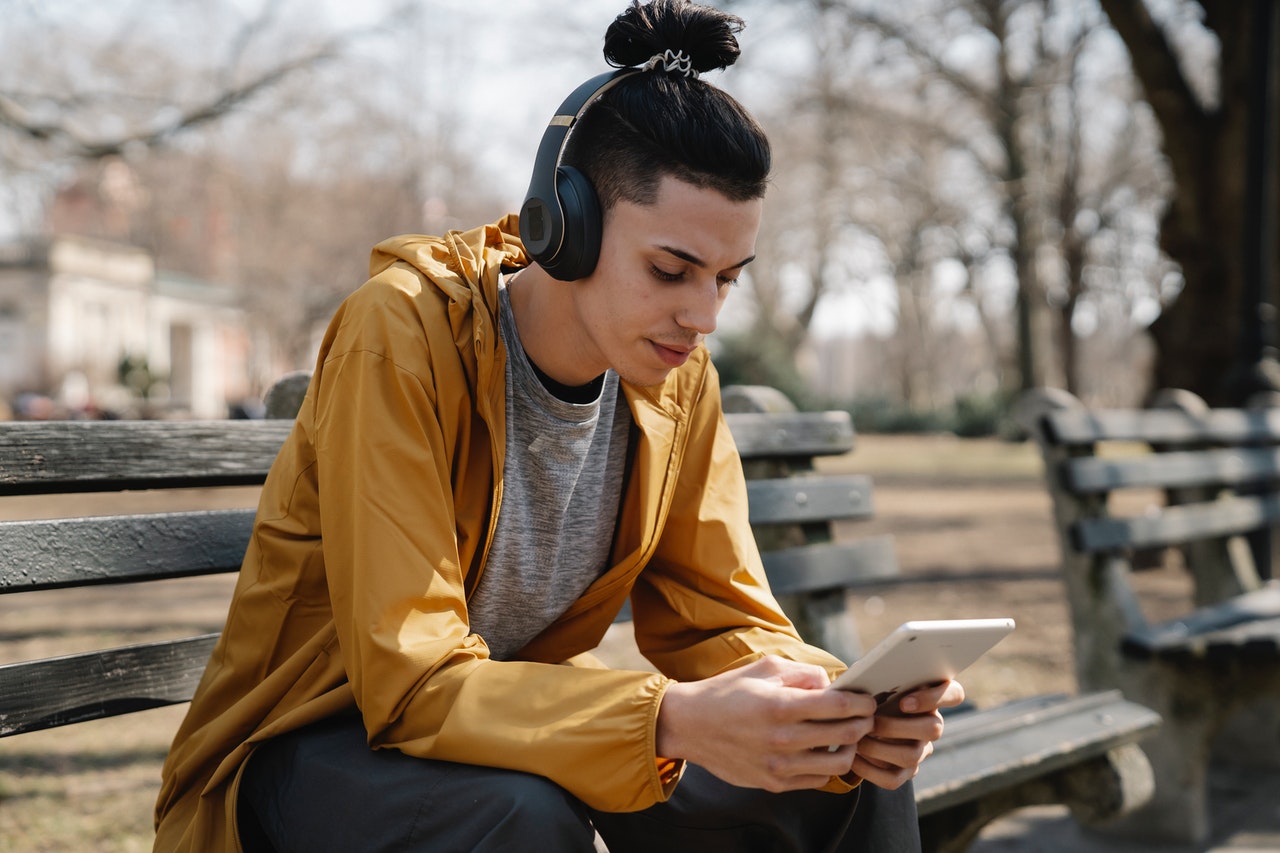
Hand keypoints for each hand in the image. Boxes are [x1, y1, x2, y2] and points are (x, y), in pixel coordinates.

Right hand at [655, 655, 876, 791]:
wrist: (690, 725)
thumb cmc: (728, 692)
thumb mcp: (764, 669)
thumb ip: (803, 674)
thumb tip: (833, 685)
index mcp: (780, 705)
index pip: (839, 706)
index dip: (862, 702)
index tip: (869, 700)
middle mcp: (782, 739)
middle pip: (846, 735)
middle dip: (864, 724)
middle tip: (865, 716)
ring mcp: (779, 766)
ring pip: (838, 764)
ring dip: (850, 749)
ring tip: (846, 737)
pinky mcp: (773, 783)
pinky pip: (817, 780)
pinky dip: (827, 766)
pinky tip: (822, 751)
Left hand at [850, 680, 965, 789]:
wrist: (859, 718)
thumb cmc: (870, 690)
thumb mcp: (875, 679)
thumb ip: (878, 676)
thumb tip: (867, 677)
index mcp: (932, 694)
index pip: (954, 694)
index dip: (933, 699)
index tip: (904, 702)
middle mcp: (933, 722)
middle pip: (934, 729)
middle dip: (897, 728)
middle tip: (871, 723)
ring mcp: (922, 748)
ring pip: (912, 756)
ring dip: (880, 749)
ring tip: (857, 741)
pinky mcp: (906, 770)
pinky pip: (894, 779)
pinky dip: (870, 771)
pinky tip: (853, 759)